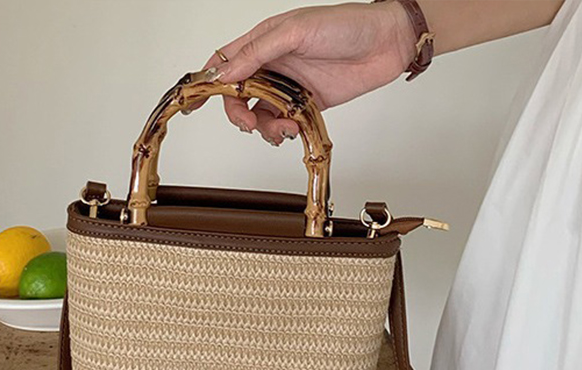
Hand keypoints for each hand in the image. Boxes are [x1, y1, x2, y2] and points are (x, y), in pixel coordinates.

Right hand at [201, 2, 415, 144]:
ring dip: (264, 127)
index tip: (194, 104)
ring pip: (259, 115)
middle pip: (238, 96)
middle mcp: (273, 64)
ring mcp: (288, 86)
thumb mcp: (295, 31)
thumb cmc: (346, 25)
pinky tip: (294, 127)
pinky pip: (282, 123)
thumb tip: (224, 74)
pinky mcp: (306, 104)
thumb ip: (257, 53)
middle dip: (238, 114)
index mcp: (264, 41)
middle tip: (249, 124)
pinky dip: (282, 131)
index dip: (207, 83)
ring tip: (283, 126)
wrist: (387, 43)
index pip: (225, 63)